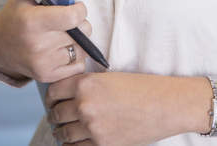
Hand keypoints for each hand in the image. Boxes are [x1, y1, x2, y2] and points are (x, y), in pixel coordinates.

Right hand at [0, 0, 90, 82]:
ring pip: (82, 49)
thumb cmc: (15, 16)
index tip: (74, 7)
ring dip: (79, 40)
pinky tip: (63, 48)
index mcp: (33, 22)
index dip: (80, 9)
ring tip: (64, 34)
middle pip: (81, 32)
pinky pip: (78, 65)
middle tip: (67, 21)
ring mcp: (43, 64)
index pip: (73, 17)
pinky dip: (76, 56)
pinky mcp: (48, 77)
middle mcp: (38, 46)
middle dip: (80, 24)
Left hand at [46, 71, 208, 145]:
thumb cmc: (142, 88)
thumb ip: (87, 86)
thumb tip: (69, 95)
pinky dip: (72, 145)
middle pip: (56, 113)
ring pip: (63, 133)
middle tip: (58, 115)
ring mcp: (92, 127)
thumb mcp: (110, 78)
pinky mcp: (101, 144)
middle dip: (56, 115)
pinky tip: (76, 141)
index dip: (51, 97)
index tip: (53, 100)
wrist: (165, 104)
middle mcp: (84, 104)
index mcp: (86, 83)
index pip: (53, 91)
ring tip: (65, 129)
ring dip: (62, 131)